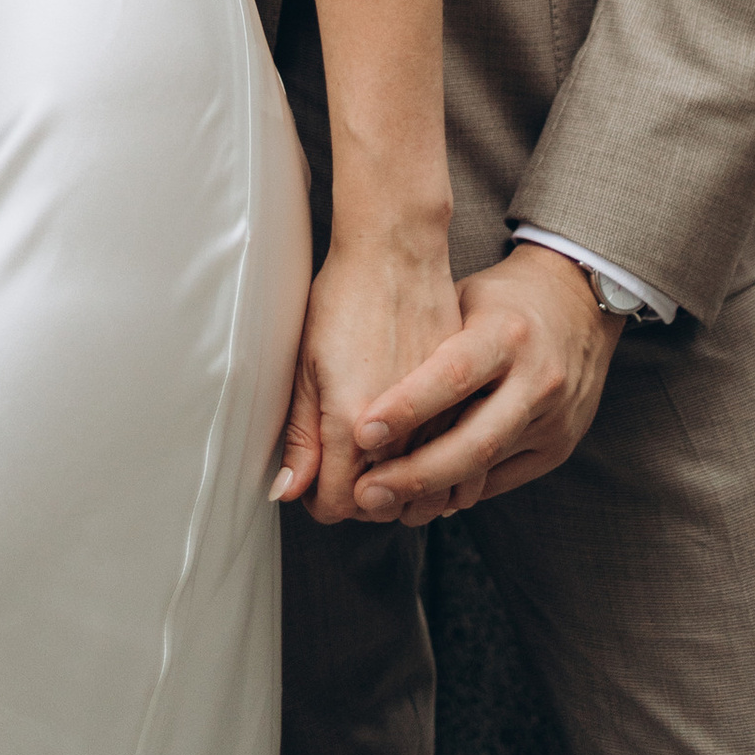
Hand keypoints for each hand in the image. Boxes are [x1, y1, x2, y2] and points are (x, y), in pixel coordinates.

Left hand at [272, 234, 461, 525]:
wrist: (396, 251)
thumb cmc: (343, 298)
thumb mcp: (306, 365)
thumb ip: (300, 435)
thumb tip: (289, 490)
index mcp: (352, 422)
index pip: (340, 504)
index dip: (324, 502)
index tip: (318, 484)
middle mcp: (401, 428)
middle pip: (383, 504)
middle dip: (361, 499)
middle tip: (345, 473)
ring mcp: (440, 414)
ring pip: (428, 488)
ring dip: (404, 488)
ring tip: (382, 465)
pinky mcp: (466, 397)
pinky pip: (458, 457)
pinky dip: (439, 464)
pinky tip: (420, 448)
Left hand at [349, 243, 622, 523]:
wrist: (577, 306)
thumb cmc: (497, 301)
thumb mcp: (459, 299)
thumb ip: (421, 342)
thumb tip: (358, 390)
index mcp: (507, 333)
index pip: (453, 376)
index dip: (407, 407)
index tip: (361, 432)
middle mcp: (537, 379)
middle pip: (473, 441)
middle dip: (415, 474)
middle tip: (364, 493)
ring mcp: (554, 419)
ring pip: (486, 469)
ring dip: (431, 493)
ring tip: (384, 504)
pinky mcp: (559, 447)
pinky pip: (502, 479)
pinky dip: (460, 491)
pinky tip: (424, 499)